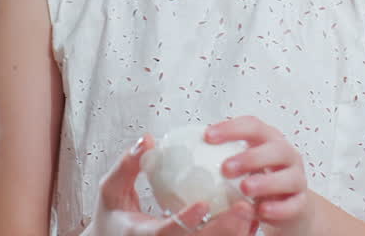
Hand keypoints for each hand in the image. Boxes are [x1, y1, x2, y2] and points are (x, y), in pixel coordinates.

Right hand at [89, 133, 260, 235]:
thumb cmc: (110, 218)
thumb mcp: (110, 191)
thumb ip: (127, 166)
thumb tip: (147, 139)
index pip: (167, 232)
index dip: (186, 220)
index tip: (203, 204)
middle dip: (224, 230)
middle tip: (246, 207)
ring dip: (235, 234)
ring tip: (254, 211)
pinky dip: (232, 235)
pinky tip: (249, 218)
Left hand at [205, 117, 317, 235]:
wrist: (288, 205)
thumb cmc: (258, 178)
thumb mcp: (242, 164)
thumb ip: (219, 156)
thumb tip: (175, 153)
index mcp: (268, 139)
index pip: (252, 126)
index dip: (231, 129)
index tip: (207, 136)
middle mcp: (286, 155)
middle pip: (275, 149)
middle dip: (250, 157)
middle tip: (226, 168)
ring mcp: (296, 178)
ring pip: (289, 177)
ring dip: (266, 182)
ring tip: (245, 189)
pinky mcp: (301, 203)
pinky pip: (293, 205)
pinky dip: (278, 208)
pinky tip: (261, 211)